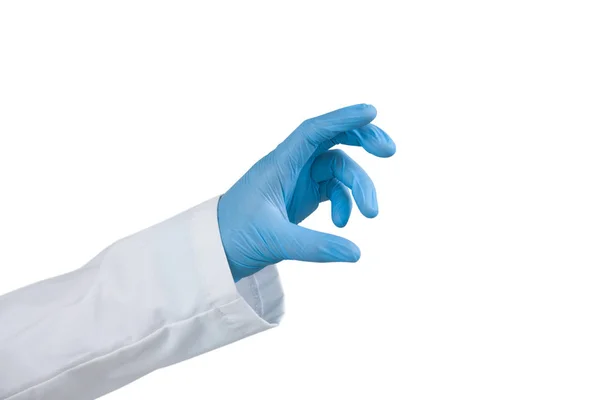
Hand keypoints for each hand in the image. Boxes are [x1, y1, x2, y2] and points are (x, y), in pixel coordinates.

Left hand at [218, 104, 395, 281]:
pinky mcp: (302, 196)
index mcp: (279, 164)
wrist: (217, 249)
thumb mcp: (275, 240)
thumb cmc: (235, 236)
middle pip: (332, 138)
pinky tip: (339, 226)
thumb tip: (356, 253)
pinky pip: (333, 190)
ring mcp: (298, 180)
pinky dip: (344, 205)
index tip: (372, 112)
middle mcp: (291, 165)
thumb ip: (315, 246)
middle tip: (390, 151)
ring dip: (359, 187)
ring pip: (338, 168)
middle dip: (363, 140)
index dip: (342, 118)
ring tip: (371, 214)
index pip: (313, 131)